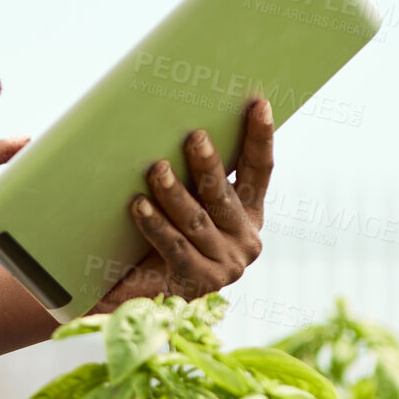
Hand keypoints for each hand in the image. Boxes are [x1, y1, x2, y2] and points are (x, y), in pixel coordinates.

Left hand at [88, 96, 274, 314]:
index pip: (259, 171)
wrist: (143, 294)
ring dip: (175, 193)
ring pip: (197, 220)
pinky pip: (174, 246)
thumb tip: (165, 119)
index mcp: (248, 213)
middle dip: (208, 164)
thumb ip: (189, 173)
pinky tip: (139, 205)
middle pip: (223, 194)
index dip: (260, 137)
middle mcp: (245, 238)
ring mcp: (226, 264)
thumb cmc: (164, 232)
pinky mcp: (199, 282)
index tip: (258, 104)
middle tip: (193, 136)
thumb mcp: (184, 201)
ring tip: (156, 169)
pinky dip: (156, 224)